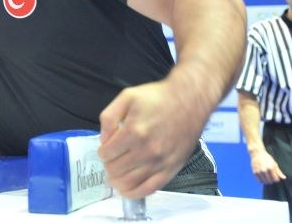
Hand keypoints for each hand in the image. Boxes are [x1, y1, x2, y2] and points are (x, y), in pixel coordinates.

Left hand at [97, 77, 209, 198]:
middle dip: (108, 166)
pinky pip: (150, 189)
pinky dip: (134, 193)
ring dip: (117, 181)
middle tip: (110, 161)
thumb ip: (109, 117)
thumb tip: (103, 139)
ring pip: (130, 183)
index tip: (105, 149)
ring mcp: (160, 162)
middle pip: (116, 170)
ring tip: (114, 176)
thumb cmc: (158, 97)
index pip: (107, 154)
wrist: (189, 100)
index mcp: (133, 131)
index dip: (102, 152)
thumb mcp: (127, 97)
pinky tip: (127, 190)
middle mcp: (146, 150)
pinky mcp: (171, 169)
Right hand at [249, 147, 286, 183]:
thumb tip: (284, 178)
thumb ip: (279, 171)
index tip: (276, 176)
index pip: (276, 179)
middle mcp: (264, 170)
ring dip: (267, 181)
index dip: (277, 179)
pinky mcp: (255, 172)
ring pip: (265, 182)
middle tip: (271, 176)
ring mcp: (259, 172)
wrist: (257, 153)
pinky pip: (259, 181)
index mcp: (270, 168)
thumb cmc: (267, 158)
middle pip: (270, 181)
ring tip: (267, 177)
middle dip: (272, 180)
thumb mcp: (274, 163)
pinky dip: (262, 180)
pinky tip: (263, 177)